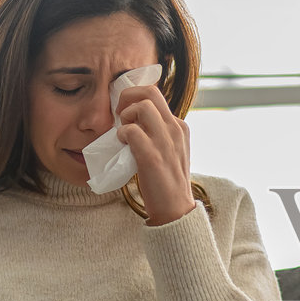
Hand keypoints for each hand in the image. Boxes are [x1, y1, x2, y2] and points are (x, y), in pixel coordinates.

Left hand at [115, 82, 196, 224]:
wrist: (176, 209)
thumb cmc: (167, 182)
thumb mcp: (170, 151)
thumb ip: (158, 135)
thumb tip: (134, 124)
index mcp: (180, 127)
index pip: (156, 95)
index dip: (135, 97)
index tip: (125, 111)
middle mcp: (175, 129)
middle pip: (150, 92)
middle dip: (127, 96)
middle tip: (119, 113)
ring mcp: (166, 142)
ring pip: (142, 106)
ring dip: (126, 116)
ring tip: (122, 132)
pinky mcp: (152, 156)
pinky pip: (131, 131)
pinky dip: (122, 134)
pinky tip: (122, 145)